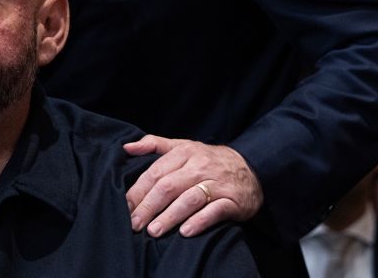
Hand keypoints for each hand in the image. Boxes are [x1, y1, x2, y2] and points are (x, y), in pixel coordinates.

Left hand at [124, 135, 262, 237]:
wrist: (252, 168)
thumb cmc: (209, 160)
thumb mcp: (183, 146)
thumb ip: (155, 145)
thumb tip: (127, 147)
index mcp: (184, 152)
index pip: (156, 172)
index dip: (138, 191)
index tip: (125, 207)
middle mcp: (199, 166)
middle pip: (169, 186)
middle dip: (149, 206)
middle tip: (135, 223)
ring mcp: (217, 183)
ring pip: (189, 199)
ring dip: (170, 216)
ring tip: (154, 230)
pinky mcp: (232, 200)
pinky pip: (214, 210)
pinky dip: (199, 221)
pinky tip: (185, 232)